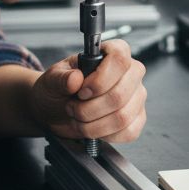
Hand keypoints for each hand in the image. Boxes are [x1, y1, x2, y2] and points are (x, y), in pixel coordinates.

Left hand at [28, 40, 147, 142]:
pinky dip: (104, 135)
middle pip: (121, 93)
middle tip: (73, 108)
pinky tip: (92, 128)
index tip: (82, 91)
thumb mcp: (52, 79)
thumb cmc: (59, 88)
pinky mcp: (136, 119)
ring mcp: (136, 97)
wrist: (57, 109)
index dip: (101, 78)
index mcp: (111, 54)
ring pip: (122, 116)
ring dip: (93, 125)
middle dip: (90, 108)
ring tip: (78, 119)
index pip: (119, 58)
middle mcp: (130, 73)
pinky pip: (128, 132)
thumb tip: (75, 79)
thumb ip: (61, 77)